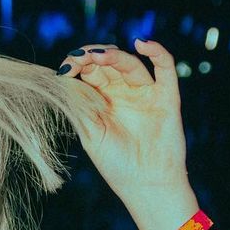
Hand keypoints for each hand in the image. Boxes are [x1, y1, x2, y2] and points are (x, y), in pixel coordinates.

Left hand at [56, 39, 192, 220]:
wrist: (146, 186)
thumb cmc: (116, 164)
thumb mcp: (90, 134)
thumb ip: (79, 106)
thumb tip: (62, 78)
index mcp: (102, 101)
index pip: (89, 72)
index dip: (77, 65)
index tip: (65, 70)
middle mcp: (123, 93)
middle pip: (107, 64)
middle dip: (92, 57)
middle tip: (80, 59)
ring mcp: (145, 93)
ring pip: (130, 64)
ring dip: (115, 56)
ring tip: (99, 55)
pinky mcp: (166, 97)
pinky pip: (165, 68)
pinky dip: (157, 52)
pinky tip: (142, 44)